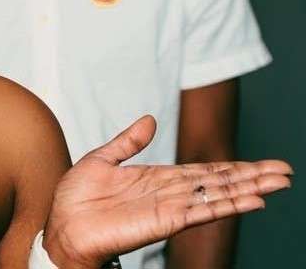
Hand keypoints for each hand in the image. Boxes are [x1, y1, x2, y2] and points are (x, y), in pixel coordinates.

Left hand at [44, 115, 291, 268]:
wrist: (62, 225)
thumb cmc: (76, 199)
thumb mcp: (102, 159)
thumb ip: (128, 142)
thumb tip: (149, 119)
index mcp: (157, 178)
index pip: (203, 171)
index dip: (233, 167)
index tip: (262, 164)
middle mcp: (169, 193)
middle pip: (218, 182)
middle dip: (251, 177)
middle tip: (285, 172)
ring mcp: (170, 207)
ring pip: (216, 195)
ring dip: (248, 189)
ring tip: (278, 184)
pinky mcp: (164, 221)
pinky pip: (201, 212)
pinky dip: (226, 206)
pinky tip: (250, 202)